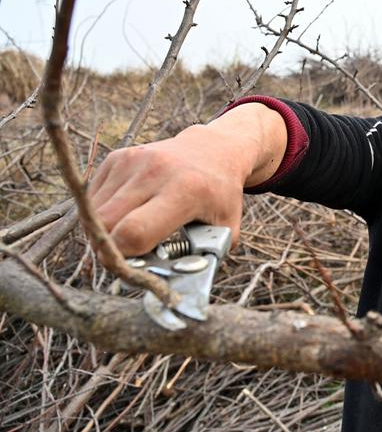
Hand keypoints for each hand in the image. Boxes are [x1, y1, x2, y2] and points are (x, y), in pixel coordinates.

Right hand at [90, 104, 285, 255]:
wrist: (215, 150)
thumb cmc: (220, 197)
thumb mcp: (225, 230)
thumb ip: (202, 263)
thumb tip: (172, 295)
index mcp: (185, 191)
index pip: (134, 233)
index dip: (127, 259)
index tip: (137, 267)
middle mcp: (155, 172)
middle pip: (106, 225)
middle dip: (111, 248)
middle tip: (130, 256)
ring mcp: (132, 161)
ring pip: (94, 213)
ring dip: (104, 231)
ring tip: (132, 232)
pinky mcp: (117, 158)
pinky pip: (93, 198)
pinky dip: (102, 213)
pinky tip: (128, 212)